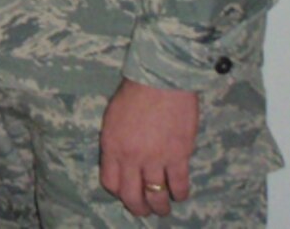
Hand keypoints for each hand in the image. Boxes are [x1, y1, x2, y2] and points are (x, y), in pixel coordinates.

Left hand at [99, 78, 198, 217]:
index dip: (118, 192)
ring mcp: (155, 159)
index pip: (110, 182)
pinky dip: (180, 194)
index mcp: (112, 146)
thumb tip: (121, 159)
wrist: (161, 80)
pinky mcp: (178, 157)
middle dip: (138, 208)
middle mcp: (131, 158)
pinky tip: (180, 194)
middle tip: (144, 210)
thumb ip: (115, 141)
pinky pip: (178, 185)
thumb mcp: (113, 117)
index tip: (126, 191)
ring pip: (157, 196)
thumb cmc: (135, 92)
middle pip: (132, 196)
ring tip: (163, 209)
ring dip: (160, 207)